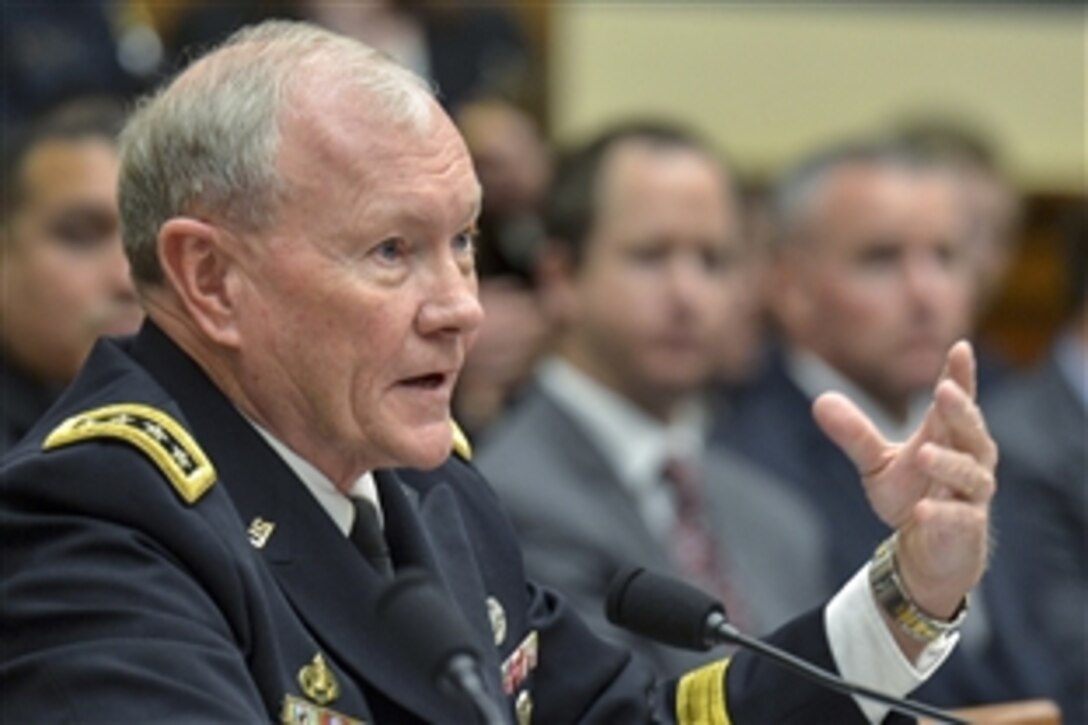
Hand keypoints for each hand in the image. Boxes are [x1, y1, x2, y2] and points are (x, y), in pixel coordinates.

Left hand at [812, 340, 995, 621]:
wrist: (927, 550)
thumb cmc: (912, 494)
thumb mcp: (876, 462)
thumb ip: (854, 433)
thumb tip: (819, 400)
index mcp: (948, 436)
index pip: (958, 401)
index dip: (961, 376)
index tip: (960, 348)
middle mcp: (969, 459)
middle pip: (971, 430)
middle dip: (960, 410)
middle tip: (943, 390)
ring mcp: (971, 494)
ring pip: (969, 473)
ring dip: (948, 462)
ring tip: (922, 453)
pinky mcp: (967, 527)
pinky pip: (959, 518)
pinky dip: (942, 514)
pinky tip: (922, 511)